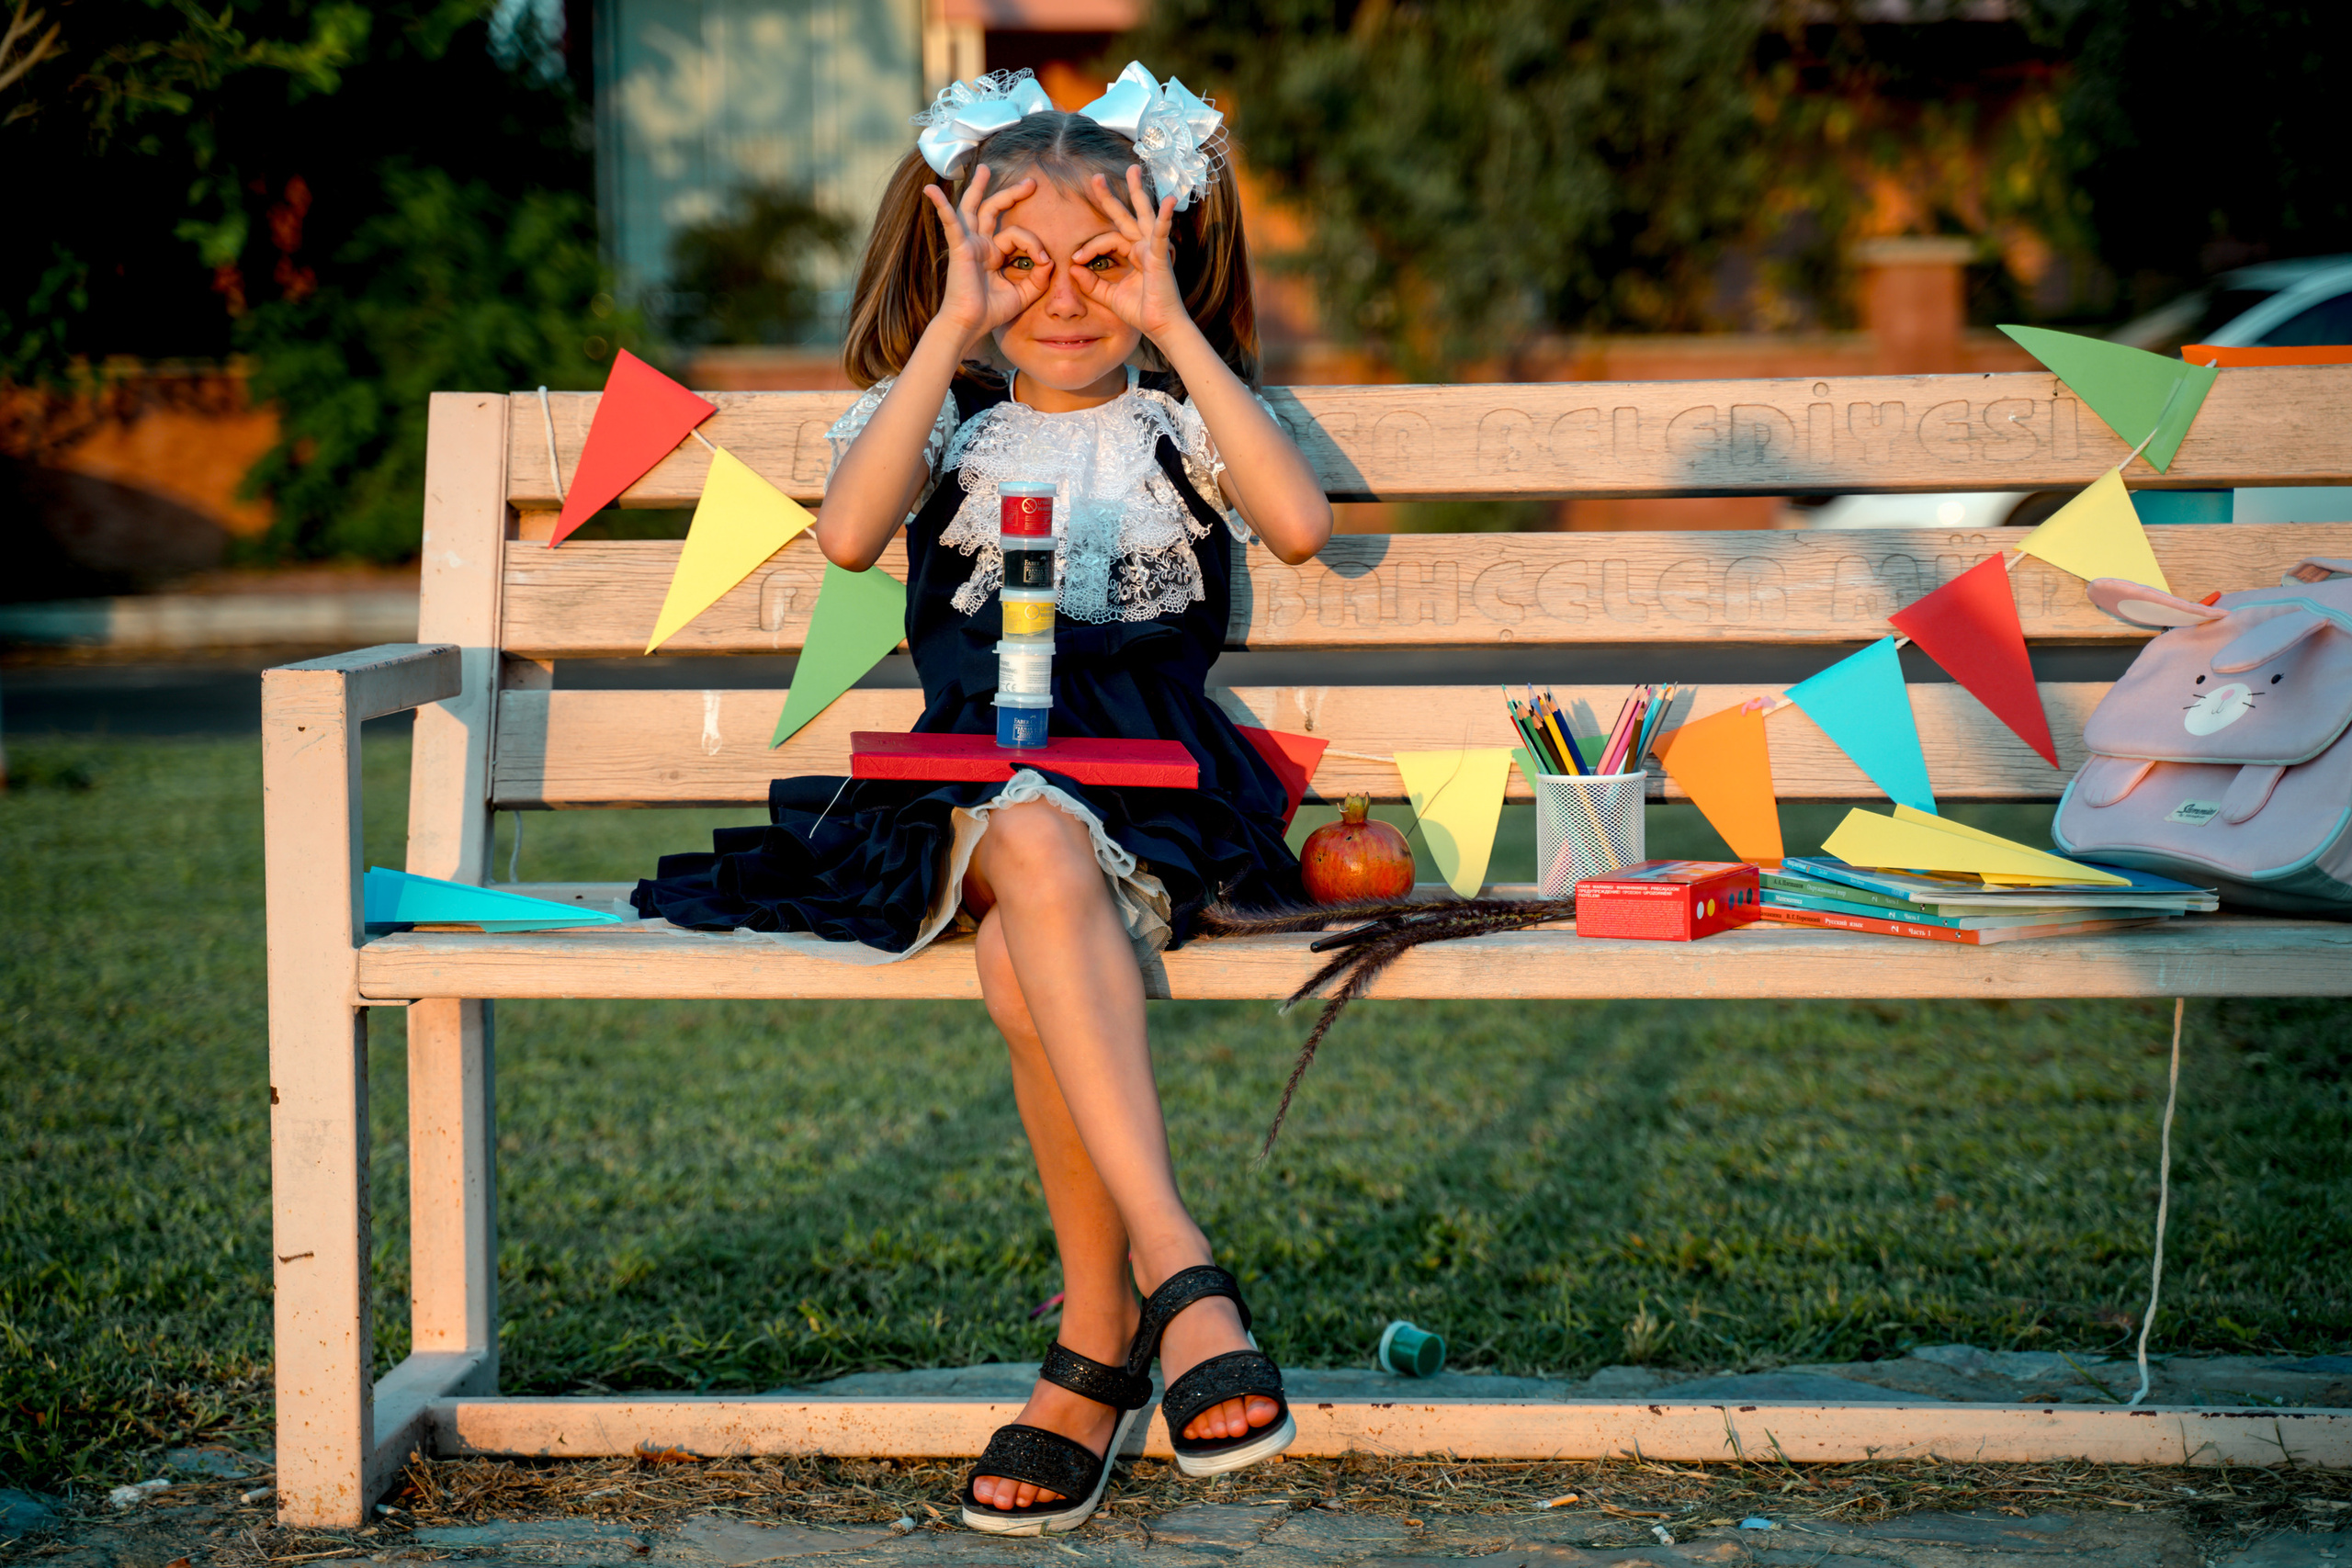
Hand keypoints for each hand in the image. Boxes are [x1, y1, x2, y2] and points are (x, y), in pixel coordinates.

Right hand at [925, 165, 1049, 347]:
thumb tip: (1048, 260)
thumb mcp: (1023, 294)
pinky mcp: (959, 247)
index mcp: (993, 253)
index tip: (1044, 261)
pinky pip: (950, 222)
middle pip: (993, 210)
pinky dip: (941, 205)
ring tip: (985, 170)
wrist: (969, 325)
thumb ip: (1039, 277)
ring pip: (973, 208)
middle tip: (1030, 183)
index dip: (1034, 244)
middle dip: (1011, 194)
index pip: (1016, 235)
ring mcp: (968, 244)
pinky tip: (929, 190)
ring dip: (978, 188)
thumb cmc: (990, 312)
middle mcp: (980, 245)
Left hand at [1071, 167, 1189, 342]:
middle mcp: (1142, 246)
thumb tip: (1072, 268)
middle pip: (1125, 215)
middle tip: (1096, 177)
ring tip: (1133, 169)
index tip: (1075, 258)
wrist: (1160, 326)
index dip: (1089, 247)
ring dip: (1138, 191)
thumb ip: (1091, 283)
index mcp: (1132, 253)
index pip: (1107, 238)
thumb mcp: (1109, 296)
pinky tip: (1168, 201)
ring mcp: (1152, 248)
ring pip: (1142, 214)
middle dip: (1111, 196)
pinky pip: (1160, 233)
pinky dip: (1165, 217)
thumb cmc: (1141, 311)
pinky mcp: (1160, 256)